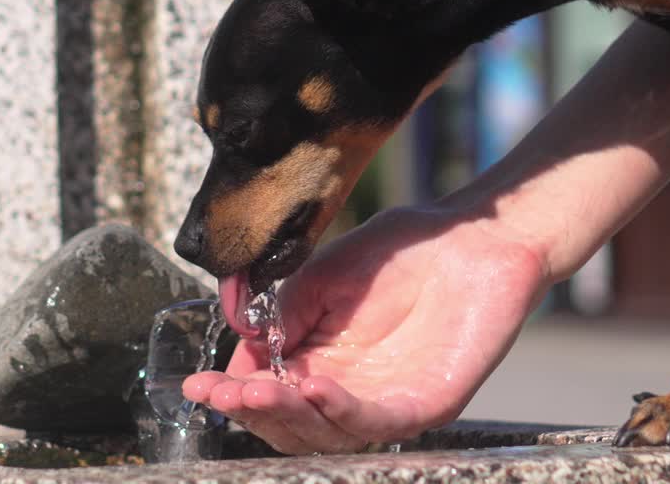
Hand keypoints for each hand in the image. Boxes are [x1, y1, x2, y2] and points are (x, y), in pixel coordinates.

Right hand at [183, 201, 548, 453]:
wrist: (469, 237)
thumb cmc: (402, 250)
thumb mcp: (322, 274)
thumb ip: (284, 309)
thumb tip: (242, 340)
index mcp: (319, 359)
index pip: (266, 391)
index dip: (232, 392)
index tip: (200, 385)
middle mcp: (347, 388)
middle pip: (289, 423)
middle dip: (251, 410)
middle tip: (224, 394)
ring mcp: (385, 400)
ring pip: (324, 432)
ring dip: (286, 416)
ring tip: (257, 393)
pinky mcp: (424, 403)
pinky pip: (376, 422)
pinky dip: (340, 412)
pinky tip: (314, 390)